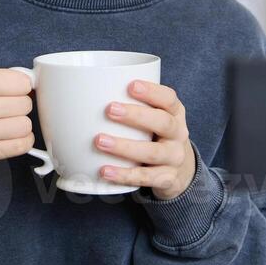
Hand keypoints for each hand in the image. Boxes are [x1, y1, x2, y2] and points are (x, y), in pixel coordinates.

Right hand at [0, 69, 33, 165]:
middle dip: (20, 105)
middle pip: (24, 105)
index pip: (21, 83)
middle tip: (6, 107)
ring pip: (24, 126)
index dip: (22, 86)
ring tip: (6, 122)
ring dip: (20, 124)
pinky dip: (21, 141)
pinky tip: (10, 136)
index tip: (14, 90)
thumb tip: (31, 85)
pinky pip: (18, 146)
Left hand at [94, 80, 195, 198]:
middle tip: (110, 109)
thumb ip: (132, 105)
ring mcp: (174, 158)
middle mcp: (178, 134)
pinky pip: (145, 177)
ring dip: (124, 146)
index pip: (168, 98)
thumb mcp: (154, 117)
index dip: (152, 92)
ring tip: (100, 141)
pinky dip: (123, 174)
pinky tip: (104, 170)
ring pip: (152, 152)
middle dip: (136, 116)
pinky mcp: (167, 179)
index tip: (131, 85)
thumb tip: (85, 94)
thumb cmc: (156, 135)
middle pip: (163, 123)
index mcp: (175, 113)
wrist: (181, 170)